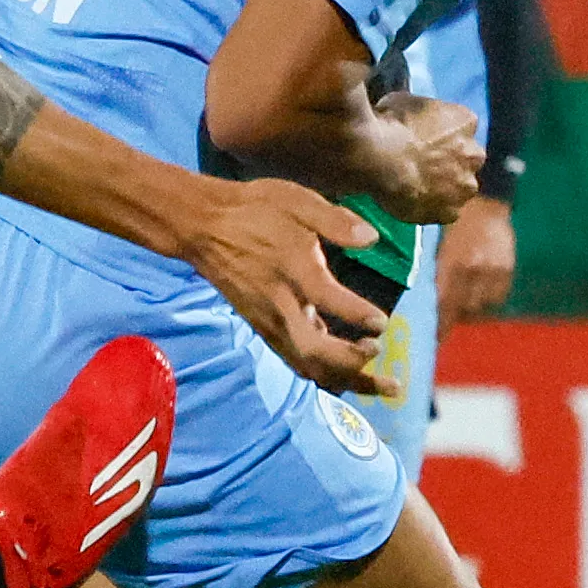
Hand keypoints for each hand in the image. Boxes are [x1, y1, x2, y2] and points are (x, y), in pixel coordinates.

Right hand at [185, 176, 393, 394]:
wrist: (204, 228)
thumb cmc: (255, 210)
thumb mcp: (297, 201)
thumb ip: (335, 221)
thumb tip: (372, 238)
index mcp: (291, 269)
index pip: (327, 300)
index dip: (357, 315)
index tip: (383, 322)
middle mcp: (279, 305)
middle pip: (315, 350)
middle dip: (352, 363)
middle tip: (380, 354)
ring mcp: (270, 322)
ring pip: (308, 364)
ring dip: (346, 379)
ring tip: (383, 386)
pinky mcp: (265, 329)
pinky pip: (298, 360)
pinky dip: (327, 373)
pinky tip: (352, 376)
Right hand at [378, 96, 484, 227]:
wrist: (378, 158)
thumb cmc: (390, 124)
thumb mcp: (405, 101)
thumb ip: (420, 113)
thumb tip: (412, 117)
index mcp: (466, 121)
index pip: (462, 126)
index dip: (443, 133)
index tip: (426, 138)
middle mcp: (474, 154)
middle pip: (466, 158)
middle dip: (450, 161)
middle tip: (423, 163)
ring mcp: (464, 186)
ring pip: (458, 187)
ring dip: (444, 186)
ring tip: (416, 186)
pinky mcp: (449, 212)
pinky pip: (443, 211)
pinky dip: (432, 208)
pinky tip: (413, 203)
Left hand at [436, 195, 518, 321]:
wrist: (484, 200)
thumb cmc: (452, 220)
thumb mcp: (436, 243)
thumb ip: (436, 271)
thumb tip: (431, 301)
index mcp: (451, 263)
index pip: (445, 305)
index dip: (442, 327)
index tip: (438, 339)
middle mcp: (474, 271)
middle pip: (464, 310)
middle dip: (455, 316)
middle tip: (449, 317)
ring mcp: (493, 271)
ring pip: (482, 305)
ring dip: (472, 308)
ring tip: (466, 301)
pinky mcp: (507, 269)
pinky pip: (498, 296)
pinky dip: (489, 299)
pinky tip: (482, 290)